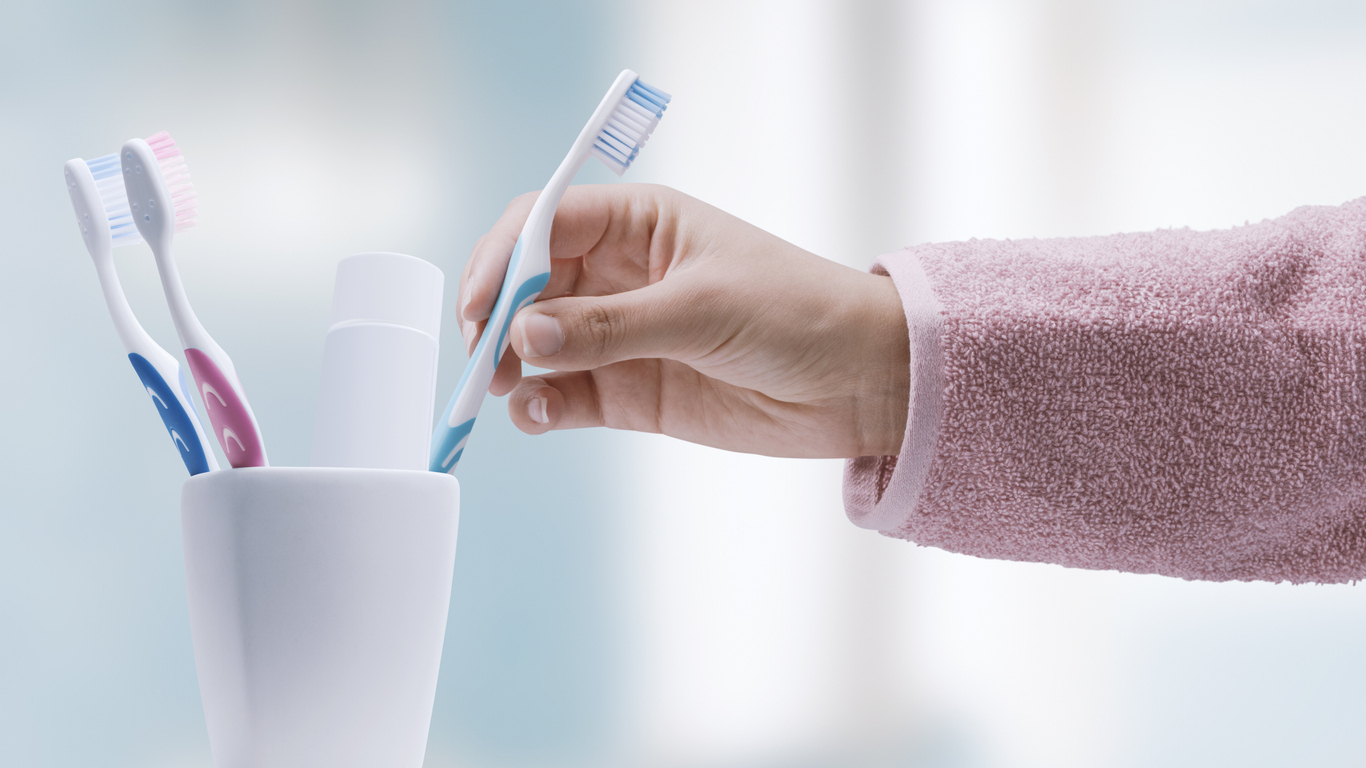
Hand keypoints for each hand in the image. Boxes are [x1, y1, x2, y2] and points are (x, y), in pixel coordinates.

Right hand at [458, 184, 909, 457]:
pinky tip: (536, 414)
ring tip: (505, 390)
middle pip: (527, 285)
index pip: (543, 223)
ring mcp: (622, 334)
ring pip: (538, 343)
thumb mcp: (702, 308)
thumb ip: (610, 325)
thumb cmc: (798, 312)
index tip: (481, 305)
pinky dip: (542, 405)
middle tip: (483, 358)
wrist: (861, 381)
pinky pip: (566, 395)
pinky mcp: (631, 390)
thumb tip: (524, 334)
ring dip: (511, 365)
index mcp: (638, 223)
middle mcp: (619, 274)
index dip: (502, 259)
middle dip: (496, 317)